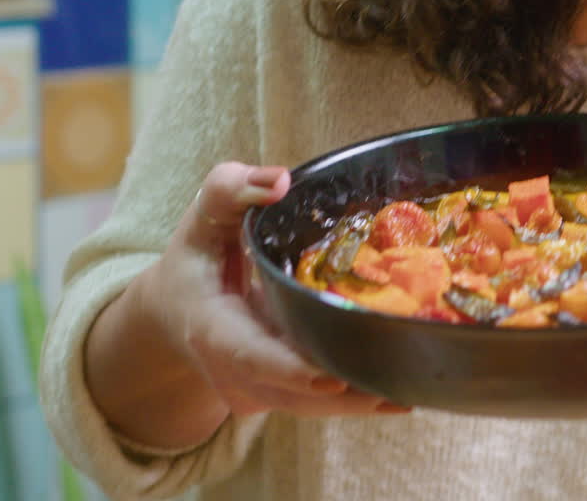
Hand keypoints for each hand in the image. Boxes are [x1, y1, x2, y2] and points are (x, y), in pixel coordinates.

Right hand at [134, 162, 408, 417]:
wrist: (177, 311)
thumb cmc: (198, 256)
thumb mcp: (205, 215)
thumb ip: (234, 188)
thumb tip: (280, 179)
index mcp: (212, 328)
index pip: (249, 355)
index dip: (289, 369)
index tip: (330, 378)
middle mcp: (233, 371)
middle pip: (293, 393)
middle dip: (344, 394)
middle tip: (397, 390)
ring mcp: (256, 391)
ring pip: (311, 407)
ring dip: (358, 402)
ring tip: (409, 395)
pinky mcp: (278, 397)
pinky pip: (319, 403)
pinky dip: (356, 396)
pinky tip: (401, 394)